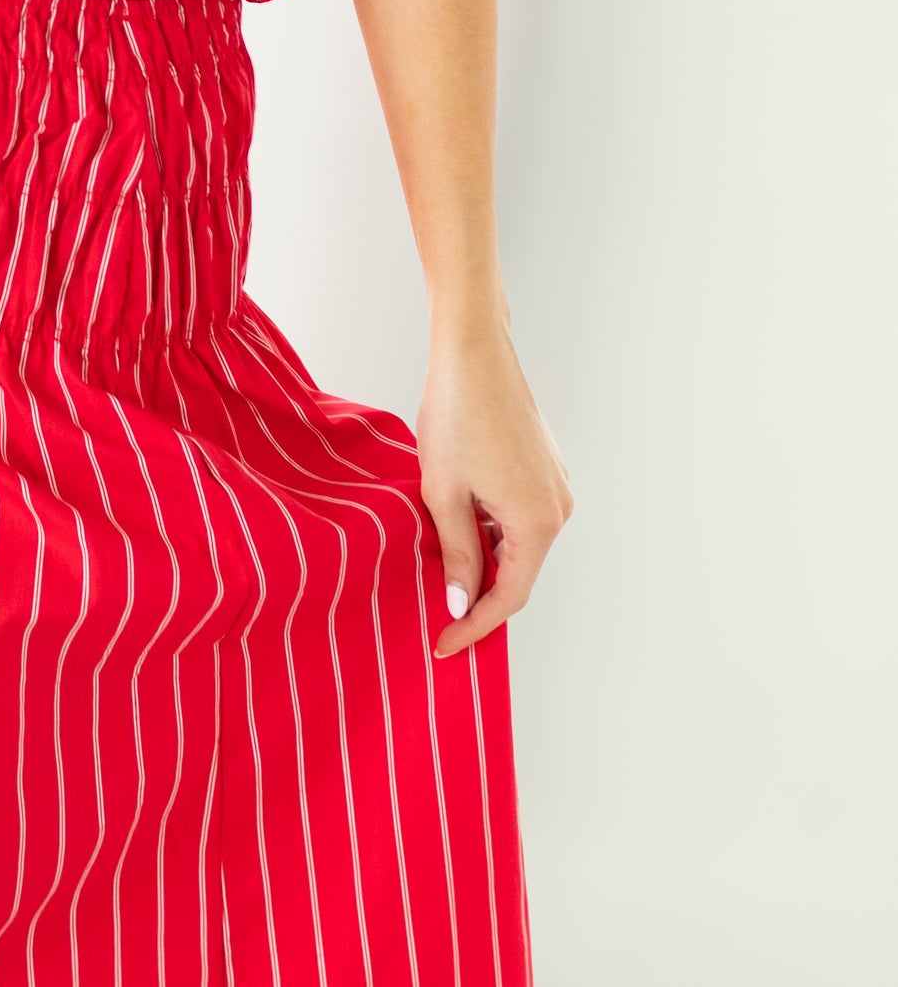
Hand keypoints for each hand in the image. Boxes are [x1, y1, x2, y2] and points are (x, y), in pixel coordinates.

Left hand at [416, 317, 572, 657]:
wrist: (473, 352)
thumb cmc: (455, 415)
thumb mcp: (444, 493)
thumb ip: (457, 553)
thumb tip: (460, 602)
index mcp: (537, 521)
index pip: (509, 597)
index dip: (474, 625)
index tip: (444, 644)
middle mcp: (557, 507)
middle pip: (518, 571)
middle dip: (479, 595)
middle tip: (438, 616)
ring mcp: (555, 484)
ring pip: (518, 542)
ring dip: (484, 558)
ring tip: (440, 569)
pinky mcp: (545, 465)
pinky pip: (520, 514)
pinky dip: (492, 529)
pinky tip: (458, 525)